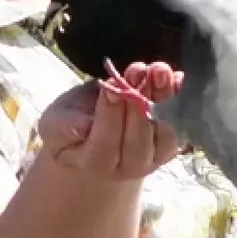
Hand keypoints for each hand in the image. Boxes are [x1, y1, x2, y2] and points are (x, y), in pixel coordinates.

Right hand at [37, 62, 183, 181]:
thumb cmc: (69, 125)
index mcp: (95, 163)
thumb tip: (85, 127)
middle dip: (140, 101)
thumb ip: (64, 127)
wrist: (93, 134)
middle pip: (139, 139)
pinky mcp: (169, 145)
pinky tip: (177, 78)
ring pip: (165, 133)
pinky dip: (180, 100)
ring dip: (164, 98)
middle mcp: (127, 167)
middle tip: (137, 71)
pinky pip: (181, 125)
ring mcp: (152, 158)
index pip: (105, 143)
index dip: (110, 116)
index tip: (111, 88)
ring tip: (158, 70)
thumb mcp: (55, 123)